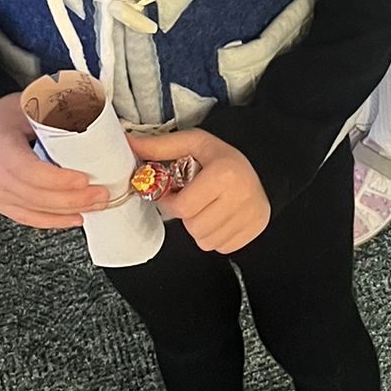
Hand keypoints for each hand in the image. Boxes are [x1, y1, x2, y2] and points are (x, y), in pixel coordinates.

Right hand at [0, 93, 108, 228]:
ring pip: (36, 211)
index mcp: (0, 147)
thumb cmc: (8, 115)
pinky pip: (30, 218)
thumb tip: (105, 124)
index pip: (30, 171)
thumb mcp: (34, 106)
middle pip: (36, 196)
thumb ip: (65, 117)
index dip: (59, 180)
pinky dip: (55, 220)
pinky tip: (75, 218)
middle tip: (101, 194)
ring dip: (69, 211)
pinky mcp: (3, 204)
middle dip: (73, 199)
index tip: (84, 180)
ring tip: (96, 204)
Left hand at [125, 130, 271, 253]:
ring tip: (208, 208)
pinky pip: (221, 247)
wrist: (263, 165)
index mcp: (224, 174)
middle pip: (194, 227)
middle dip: (188, 216)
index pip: (182, 207)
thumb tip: (127, 143)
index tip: (173, 193)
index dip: (170, 202)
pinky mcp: (255, 229)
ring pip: (206, 241)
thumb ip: (159, 146)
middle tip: (195, 200)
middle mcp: (241, 196)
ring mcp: (250, 216)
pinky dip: (216, 235)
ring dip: (200, 228)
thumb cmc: (222, 156)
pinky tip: (221, 217)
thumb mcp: (193, 143)